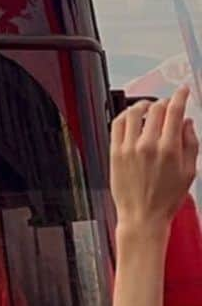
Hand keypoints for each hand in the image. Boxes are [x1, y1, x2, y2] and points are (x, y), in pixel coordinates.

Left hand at [111, 85, 198, 234]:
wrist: (143, 215)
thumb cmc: (167, 198)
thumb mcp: (189, 173)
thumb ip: (191, 144)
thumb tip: (188, 122)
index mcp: (169, 150)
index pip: (174, 113)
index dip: (179, 97)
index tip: (182, 90)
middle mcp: (148, 145)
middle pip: (156, 110)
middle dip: (164, 102)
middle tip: (168, 103)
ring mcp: (129, 146)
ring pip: (134, 112)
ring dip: (144, 105)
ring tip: (149, 107)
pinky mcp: (115, 150)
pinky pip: (118, 123)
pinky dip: (126, 114)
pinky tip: (132, 117)